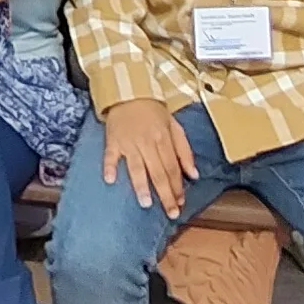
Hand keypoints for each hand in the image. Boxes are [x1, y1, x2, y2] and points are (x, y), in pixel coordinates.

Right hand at [101, 100, 198, 216]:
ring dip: (141, 185)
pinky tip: (110, 180)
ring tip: (145, 203)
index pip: (173, 168)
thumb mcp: (175, 127)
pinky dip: (110, 167)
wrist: (130, 91)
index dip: (177, 186)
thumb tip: (194, 175)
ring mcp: (129, 142)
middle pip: (158, 172)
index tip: (181, 203)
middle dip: (165, 194)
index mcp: (164, 139)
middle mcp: (148, 143)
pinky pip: (110, 155)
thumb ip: (185, 151)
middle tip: (170, 213)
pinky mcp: (113, 140)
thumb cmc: (154, 112)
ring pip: (136, 166)